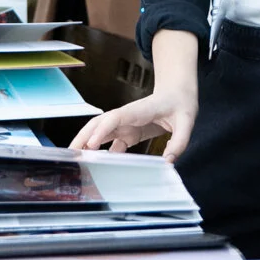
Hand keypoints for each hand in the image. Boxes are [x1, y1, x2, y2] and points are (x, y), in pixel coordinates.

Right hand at [73, 30, 199, 160]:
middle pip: (99, 124)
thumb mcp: (187, 121)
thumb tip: (168, 161)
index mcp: (138, 110)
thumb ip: (179, 141)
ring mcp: (126, 125)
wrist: (178, 93)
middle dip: (84, 136)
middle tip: (72, 153)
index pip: (115, 118)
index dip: (102, 130)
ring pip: (101, 134)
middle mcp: (127, 117)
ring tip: (77, 160)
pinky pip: (112, 144)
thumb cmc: (180, 102)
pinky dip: (103, 154)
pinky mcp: (129, 133)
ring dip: (87, 144)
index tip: (91, 144)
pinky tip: (98, 166)